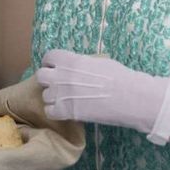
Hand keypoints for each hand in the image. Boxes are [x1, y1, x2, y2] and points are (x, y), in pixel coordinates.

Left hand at [36, 49, 169, 144]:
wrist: (129, 96)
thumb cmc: (120, 76)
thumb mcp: (99, 62)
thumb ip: (82, 64)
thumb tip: (79, 66)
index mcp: (71, 60)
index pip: (49, 57)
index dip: (51, 63)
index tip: (56, 68)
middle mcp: (62, 75)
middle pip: (40, 76)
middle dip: (48, 80)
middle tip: (59, 85)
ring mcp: (62, 94)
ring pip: (45, 95)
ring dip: (54, 98)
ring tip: (66, 100)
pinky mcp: (66, 112)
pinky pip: (49, 111)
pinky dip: (56, 112)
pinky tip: (66, 111)